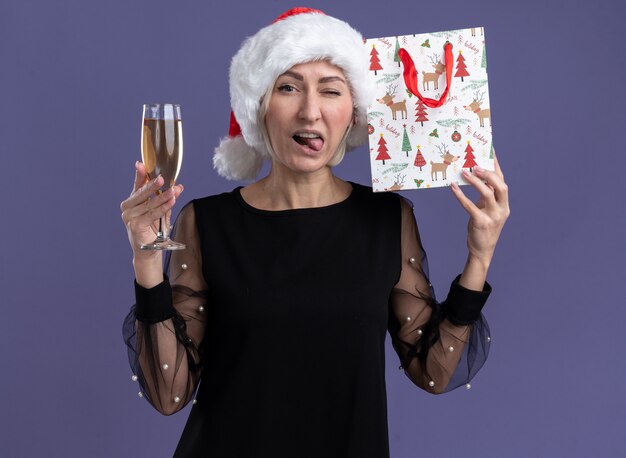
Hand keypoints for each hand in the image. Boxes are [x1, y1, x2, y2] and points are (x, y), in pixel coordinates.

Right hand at [120, 161, 183, 256]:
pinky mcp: (135, 226)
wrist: (149, 250)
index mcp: (131, 201)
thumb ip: (167, 198)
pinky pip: (152, 214)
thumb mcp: (161, 210)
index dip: (139, 175)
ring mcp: (129, 217)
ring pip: (149, 204)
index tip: (141, 164)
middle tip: (162, 178)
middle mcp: (127, 208)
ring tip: (172, 191)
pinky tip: (171, 201)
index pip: (136, 185)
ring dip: (162, 197)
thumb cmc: (152, 229)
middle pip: (141, 193)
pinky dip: (163, 208)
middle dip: (153, 185)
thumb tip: (178, 186)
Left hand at [450, 150, 509, 265]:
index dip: (497, 167)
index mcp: (504, 203)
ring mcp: (493, 216)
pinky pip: (470, 206)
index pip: (502, 181)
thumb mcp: (487, 209)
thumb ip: (486, 195)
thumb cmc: (483, 226)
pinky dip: (461, 196)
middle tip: (475, 166)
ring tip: (464, 173)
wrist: (482, 250)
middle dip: (489, 174)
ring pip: (487, 194)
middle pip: (501, 186)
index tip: (491, 152)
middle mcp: (502, 209)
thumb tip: (475, 176)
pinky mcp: (481, 223)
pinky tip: (453, 188)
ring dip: (475, 182)